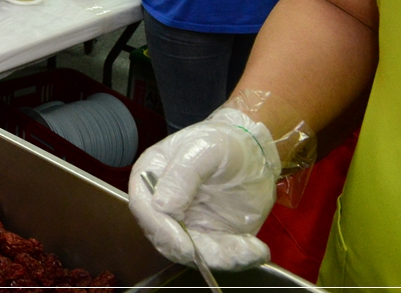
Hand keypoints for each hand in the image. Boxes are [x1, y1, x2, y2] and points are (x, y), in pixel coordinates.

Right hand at [129, 107, 279, 271]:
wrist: (252, 152)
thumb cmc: (221, 141)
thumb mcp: (203, 148)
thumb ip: (182, 174)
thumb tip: (162, 207)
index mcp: (150, 177)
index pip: (144, 208)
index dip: (161, 228)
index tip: (185, 244)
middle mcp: (163, 205)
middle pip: (166, 238)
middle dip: (196, 251)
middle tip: (226, 253)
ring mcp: (186, 223)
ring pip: (194, 252)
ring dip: (221, 258)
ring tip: (250, 250)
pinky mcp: (210, 236)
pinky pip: (218, 255)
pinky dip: (237, 258)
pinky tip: (256, 250)